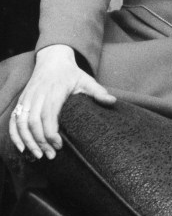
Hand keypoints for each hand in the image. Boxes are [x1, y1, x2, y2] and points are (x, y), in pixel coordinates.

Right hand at [9, 44, 115, 160]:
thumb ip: (98, 92)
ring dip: (28, 141)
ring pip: (21, 123)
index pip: (48, 115)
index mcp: (54, 92)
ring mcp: (27, 99)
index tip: (59, 146)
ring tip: (39, 155)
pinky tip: (22, 147)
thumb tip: (113, 101)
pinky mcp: (21, 102)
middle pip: (33, 122)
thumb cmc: (71, 73)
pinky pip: (14, 120)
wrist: (52, 60)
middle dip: (40, 142)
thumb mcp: (87, 80)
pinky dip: (15, 135)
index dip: (51, 133)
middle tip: (51, 156)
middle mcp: (38, 96)